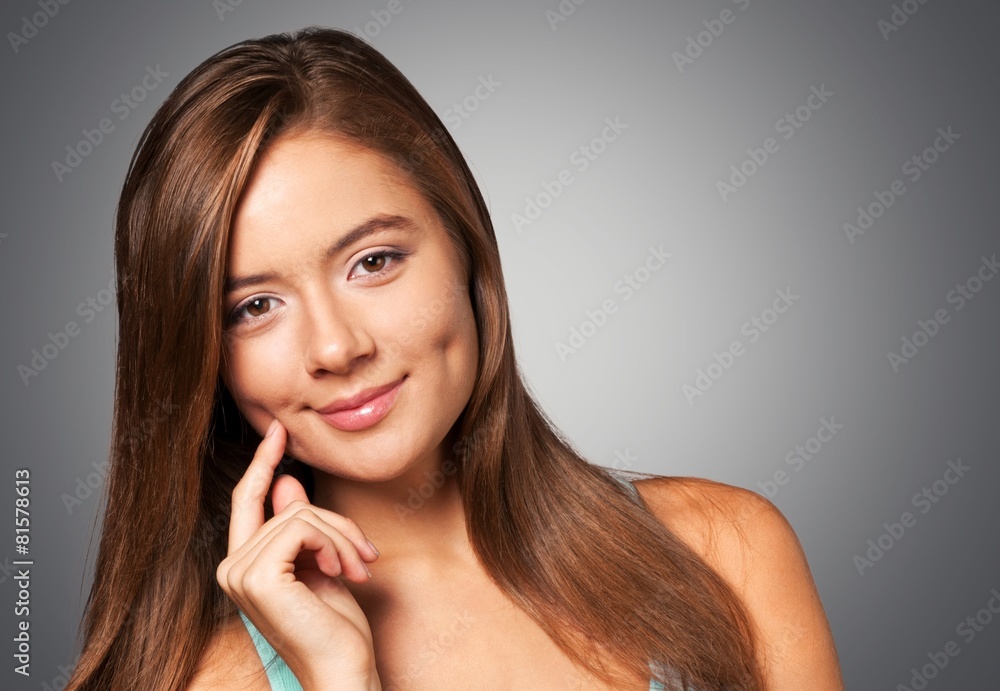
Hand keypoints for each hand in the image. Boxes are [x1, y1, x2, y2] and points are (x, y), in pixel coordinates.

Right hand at [216, 419, 381, 689]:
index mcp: (244, 565)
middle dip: (337, 524)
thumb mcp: (322, 566)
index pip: (248, 500)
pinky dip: (333, 544)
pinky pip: (303, 527)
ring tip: (360, 568)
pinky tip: (343, 572)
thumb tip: (287, 482)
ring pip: (301, 515)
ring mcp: (240, 572)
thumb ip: (300, 527)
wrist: (343, 670)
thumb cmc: (336, 629)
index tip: (279, 429)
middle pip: (290, 506)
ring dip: (343, 538)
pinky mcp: (258, 575)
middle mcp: (232, 568)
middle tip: (367, 554)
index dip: (262, 462)